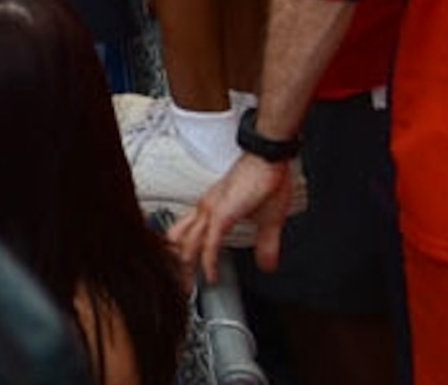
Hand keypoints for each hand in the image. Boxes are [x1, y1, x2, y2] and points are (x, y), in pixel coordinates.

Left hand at [176, 149, 299, 280]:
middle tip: (180, 289)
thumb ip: (266, 245)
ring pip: (190, 243)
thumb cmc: (266, 181)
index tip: (186, 275)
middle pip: (181, 241)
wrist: (269, 159)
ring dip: (187, 268)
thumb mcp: (268, 222)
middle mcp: (205, 209)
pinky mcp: (222, 213)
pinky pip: (210, 242)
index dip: (184, 255)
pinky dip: (209, 262)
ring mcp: (211, 210)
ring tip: (188, 288)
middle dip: (178, 267)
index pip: (188, 234)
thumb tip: (267, 265)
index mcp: (212, 209)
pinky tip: (210, 276)